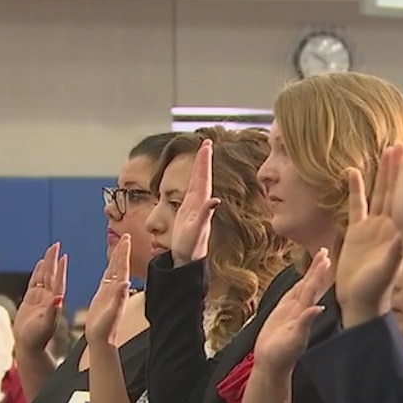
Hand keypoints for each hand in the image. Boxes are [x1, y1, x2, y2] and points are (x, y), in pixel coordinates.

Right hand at [15, 242, 67, 352]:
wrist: (29, 346)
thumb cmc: (38, 339)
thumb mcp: (47, 324)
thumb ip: (53, 311)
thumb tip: (59, 297)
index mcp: (54, 302)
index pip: (58, 281)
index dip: (61, 268)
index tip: (64, 255)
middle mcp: (49, 297)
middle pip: (51, 274)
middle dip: (54, 259)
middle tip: (56, 244)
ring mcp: (40, 298)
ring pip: (43, 276)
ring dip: (47, 263)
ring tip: (50, 250)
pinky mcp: (30, 300)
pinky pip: (34, 282)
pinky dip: (37, 272)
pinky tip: (40, 264)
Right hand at [86, 235, 131, 347]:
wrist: (101, 340)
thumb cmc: (105, 328)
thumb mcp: (112, 312)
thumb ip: (118, 297)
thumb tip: (125, 282)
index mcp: (118, 290)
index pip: (122, 266)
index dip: (123, 252)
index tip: (127, 238)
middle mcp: (116, 288)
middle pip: (119, 264)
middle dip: (122, 250)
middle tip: (126, 235)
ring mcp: (110, 291)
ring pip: (114, 269)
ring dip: (117, 256)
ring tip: (119, 244)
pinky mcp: (103, 295)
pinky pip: (107, 277)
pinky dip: (109, 267)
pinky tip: (110, 264)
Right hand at [170, 139, 221, 267]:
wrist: (188, 260)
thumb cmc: (191, 248)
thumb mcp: (197, 231)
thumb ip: (205, 215)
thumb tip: (215, 200)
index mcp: (201, 204)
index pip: (203, 178)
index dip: (204, 161)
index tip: (206, 145)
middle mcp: (200, 203)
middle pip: (201, 176)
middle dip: (203, 159)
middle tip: (206, 142)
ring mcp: (195, 207)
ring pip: (197, 181)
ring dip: (199, 166)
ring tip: (202, 152)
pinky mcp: (188, 212)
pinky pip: (191, 190)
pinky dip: (192, 179)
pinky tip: (194, 175)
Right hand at [252, 248, 332, 375]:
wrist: (271, 364)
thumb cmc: (282, 356)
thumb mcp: (294, 340)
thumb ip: (305, 323)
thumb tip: (319, 307)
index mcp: (304, 314)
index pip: (313, 289)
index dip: (318, 273)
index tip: (325, 258)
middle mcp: (301, 310)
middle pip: (310, 284)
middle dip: (317, 268)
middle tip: (325, 251)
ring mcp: (292, 311)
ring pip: (302, 288)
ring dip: (310, 273)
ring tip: (318, 258)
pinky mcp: (282, 313)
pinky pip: (292, 295)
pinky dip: (299, 285)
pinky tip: (304, 278)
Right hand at [335, 146, 402, 327]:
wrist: (361, 302)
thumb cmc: (377, 289)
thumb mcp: (388, 268)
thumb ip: (395, 251)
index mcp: (398, 229)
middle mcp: (388, 224)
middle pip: (393, 188)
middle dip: (397, 167)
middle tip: (402, 141)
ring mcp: (372, 226)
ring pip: (377, 192)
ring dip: (382, 173)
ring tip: (387, 149)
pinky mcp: (357, 232)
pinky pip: (356, 205)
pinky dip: (356, 189)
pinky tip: (354, 172)